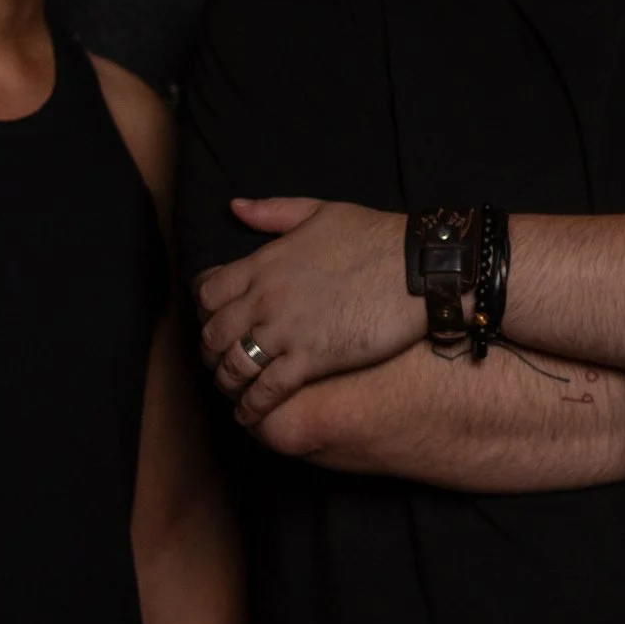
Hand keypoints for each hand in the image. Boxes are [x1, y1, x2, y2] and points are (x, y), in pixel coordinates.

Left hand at [193, 197, 426, 418]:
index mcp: (263, 264)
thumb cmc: (375, 237)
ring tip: (234, 391)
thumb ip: (273, 212)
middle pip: (213, 335)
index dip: (205, 311)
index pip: (207, 293)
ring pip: (234, 366)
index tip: (215, 320)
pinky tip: (250, 416)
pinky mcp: (312, 360)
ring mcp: (286, 332)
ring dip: (228, 382)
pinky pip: (267, 390)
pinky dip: (252, 407)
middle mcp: (264, 300)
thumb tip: (234, 206)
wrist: (419, 267)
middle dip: (211, 352)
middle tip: (220, 361)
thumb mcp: (320, 212)